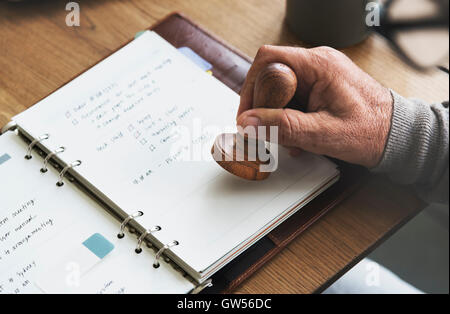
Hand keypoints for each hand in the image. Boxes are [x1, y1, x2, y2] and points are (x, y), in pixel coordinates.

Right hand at [236, 45, 393, 167]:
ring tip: (289, 138)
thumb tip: (248, 122)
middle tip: (266, 130)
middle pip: (271, 76)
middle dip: (265, 106)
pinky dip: (289, 117)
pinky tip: (298, 136)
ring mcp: (320, 74)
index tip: (247, 115)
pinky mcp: (321, 86)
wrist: (397, 135)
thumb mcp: (322, 133)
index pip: (268, 61)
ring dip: (278, 116)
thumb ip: (283, 127)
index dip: (251, 87)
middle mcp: (318, 63)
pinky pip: (294, 97)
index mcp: (319, 65)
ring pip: (281, 90)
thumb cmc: (371, 131)